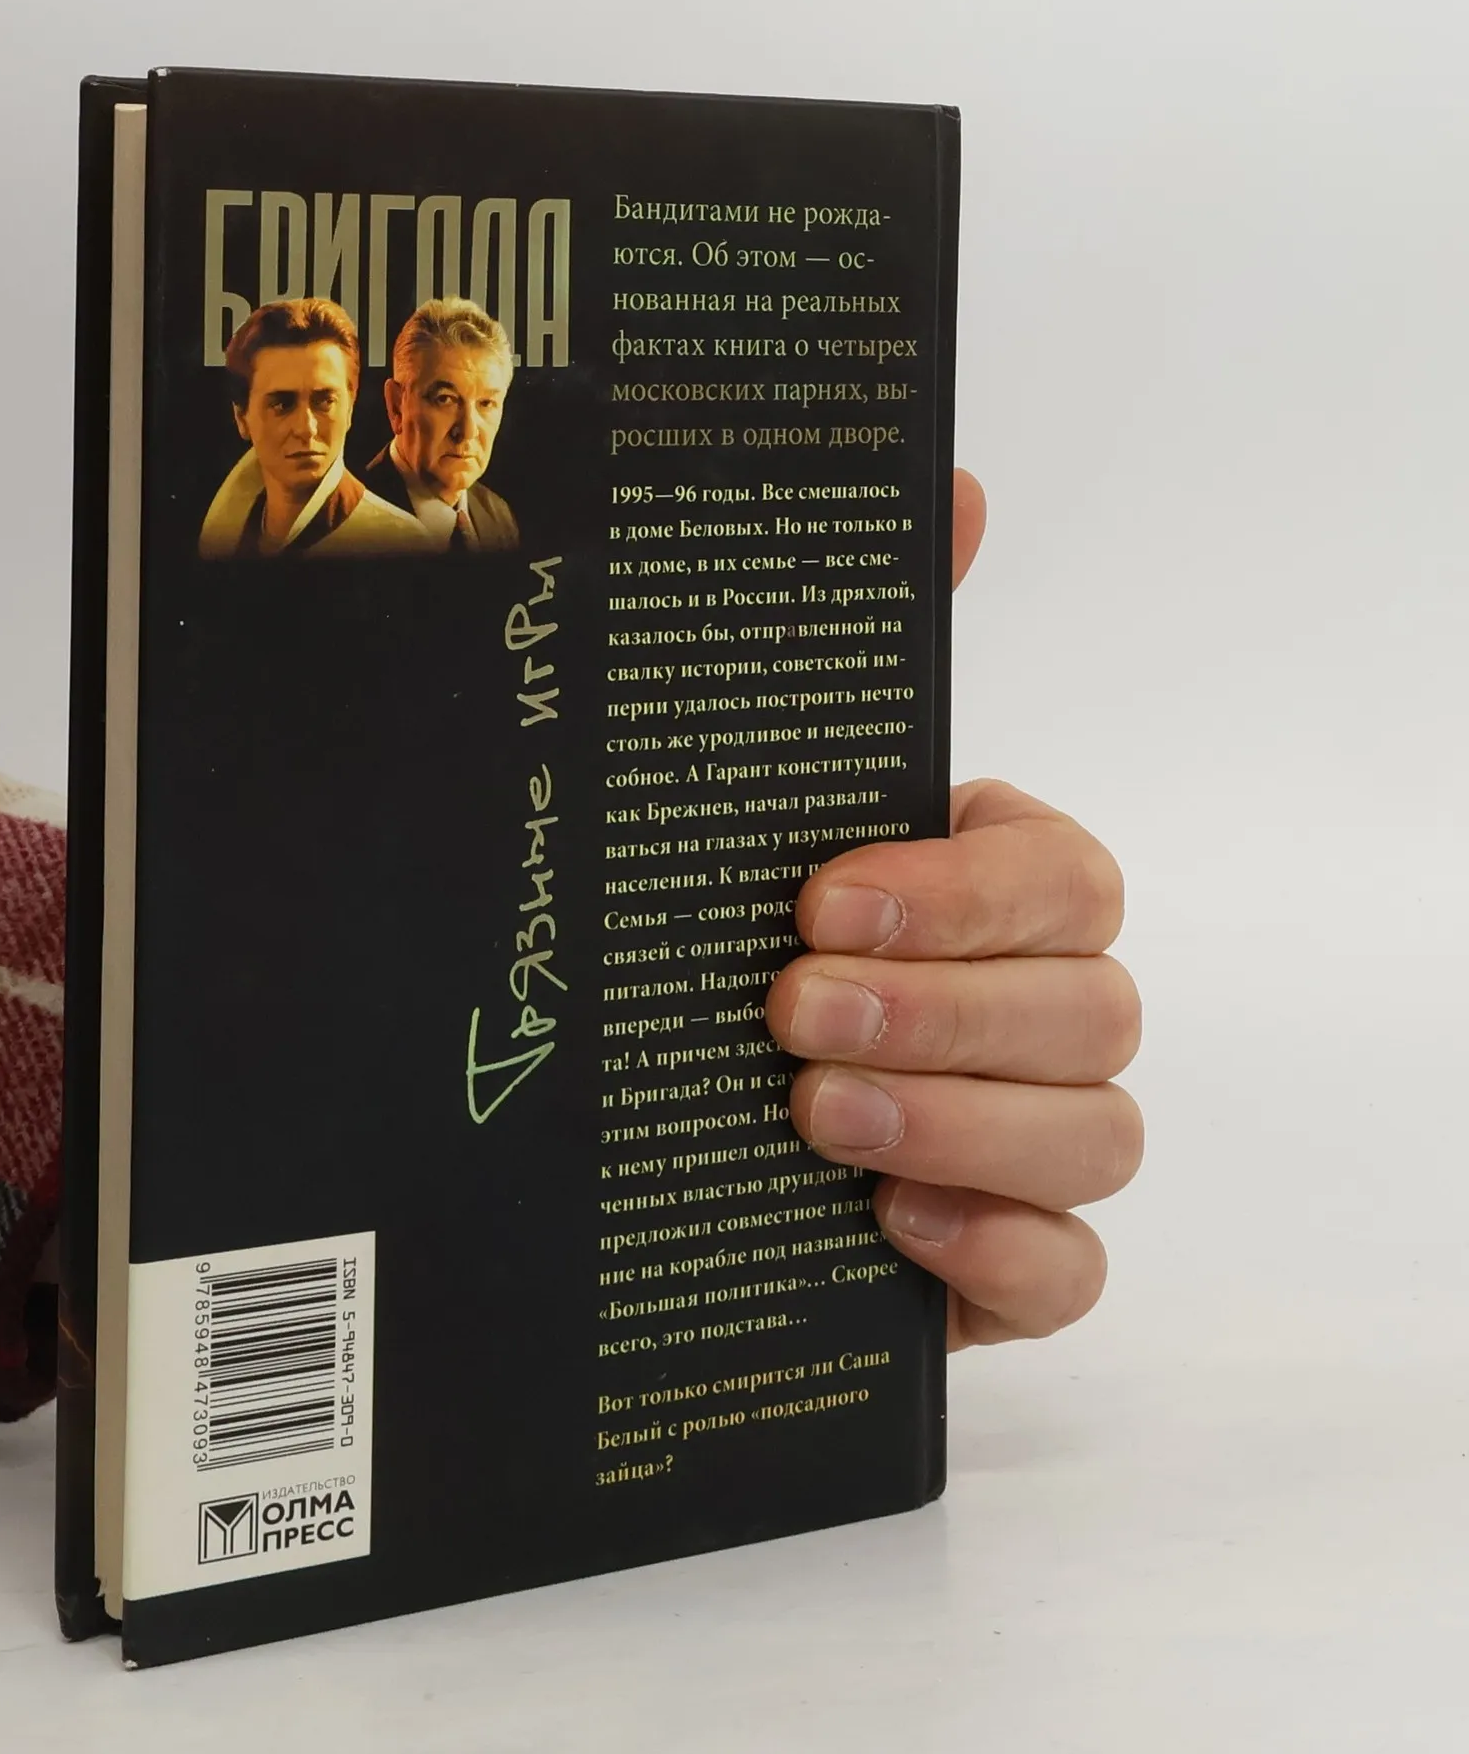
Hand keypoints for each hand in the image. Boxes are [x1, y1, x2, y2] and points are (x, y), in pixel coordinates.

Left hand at [763, 472, 1141, 1347]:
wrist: (657, 1118)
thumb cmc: (728, 943)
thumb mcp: (762, 802)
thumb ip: (856, 650)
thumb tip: (955, 482)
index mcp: (995, 894)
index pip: (1062, 877)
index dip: (963, 892)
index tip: (821, 897)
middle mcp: (1036, 1009)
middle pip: (1091, 1010)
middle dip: (945, 1010)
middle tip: (792, 1011)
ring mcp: (1031, 1141)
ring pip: (1096, 1136)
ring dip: (960, 1125)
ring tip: (812, 1118)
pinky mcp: (1003, 1258)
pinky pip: (1072, 1271)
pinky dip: (999, 1253)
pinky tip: (890, 1228)